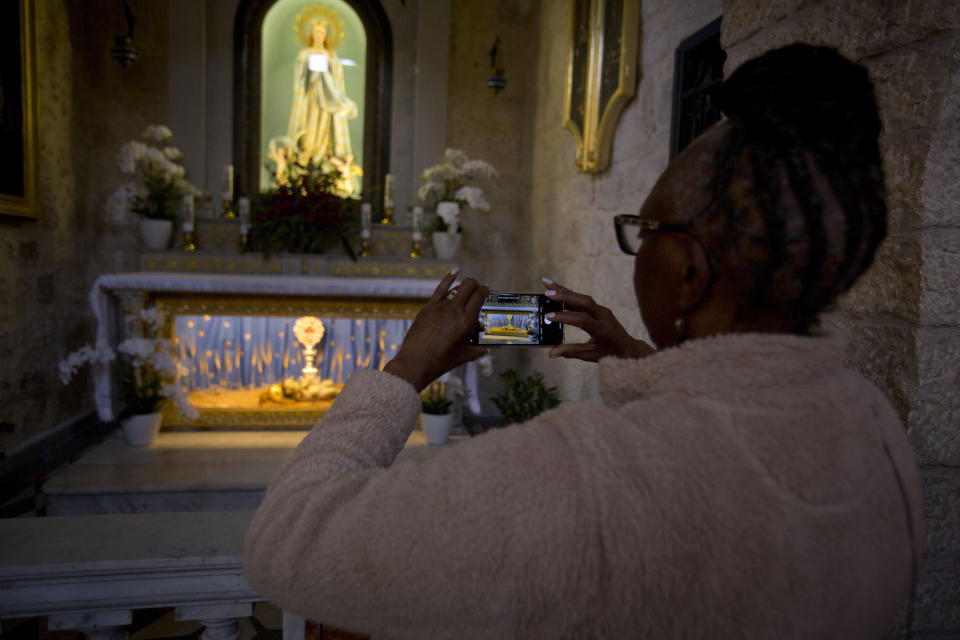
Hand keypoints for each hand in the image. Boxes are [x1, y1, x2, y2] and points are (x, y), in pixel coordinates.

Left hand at [384, 270, 489, 391]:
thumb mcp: (463, 357)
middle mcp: (455, 310)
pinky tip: (454, 272)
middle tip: (477, 289)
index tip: (486, 291)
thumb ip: (476, 352)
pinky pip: (441, 288)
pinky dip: (449, 278)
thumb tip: (485, 351)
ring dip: (464, 286)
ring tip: (466, 289)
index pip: (480, 297)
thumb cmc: (440, 361)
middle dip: (476, 285)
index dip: (485, 290)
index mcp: (467, 321)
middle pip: (470, 286)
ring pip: (456, 287)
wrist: (416, 362)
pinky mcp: (428, 307)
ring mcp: (441, 306)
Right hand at [542, 279, 653, 361]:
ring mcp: (602, 310)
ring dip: (565, 290)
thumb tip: (551, 353)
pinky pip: (583, 300)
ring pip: (582, 298)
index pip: (582, 320)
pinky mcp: (599, 308)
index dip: (565, 317)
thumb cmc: (609, 353)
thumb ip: (571, 352)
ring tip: (547, 283)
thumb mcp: (590, 355)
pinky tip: (557, 292)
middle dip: (565, 296)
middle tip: (547, 292)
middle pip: (584, 302)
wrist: (627, 348)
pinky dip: (570, 295)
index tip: (548, 316)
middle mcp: (603, 316)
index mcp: (602, 330)